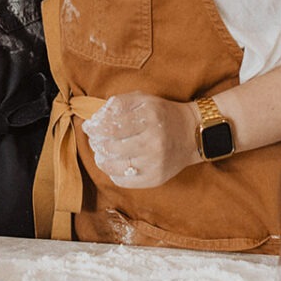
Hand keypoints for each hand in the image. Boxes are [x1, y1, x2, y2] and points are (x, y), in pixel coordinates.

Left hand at [81, 93, 200, 187]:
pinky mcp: (156, 178)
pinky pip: (124, 181)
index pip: (111, 126)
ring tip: (101, 153)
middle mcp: (153, 141)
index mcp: (149, 117)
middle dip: (96, 143)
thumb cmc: (162, 114)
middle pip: (111, 147)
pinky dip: (113, 173)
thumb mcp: (143, 99)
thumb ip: (119, 103)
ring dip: (101, 159)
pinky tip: (114, 164)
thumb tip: (96, 117)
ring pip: (115, 167)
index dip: (95, 127)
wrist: (191, 134)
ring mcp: (155, 163)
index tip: (88, 126)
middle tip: (94, 140)